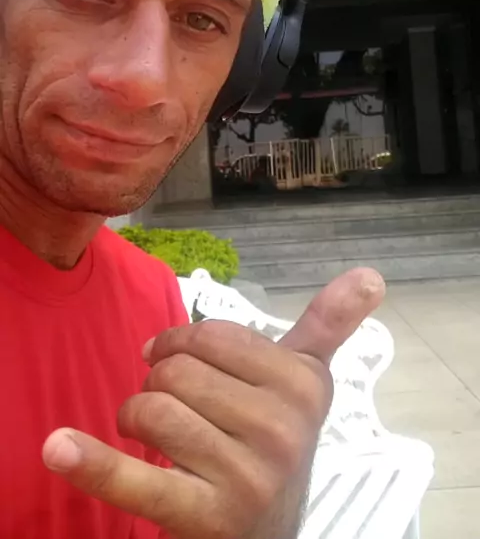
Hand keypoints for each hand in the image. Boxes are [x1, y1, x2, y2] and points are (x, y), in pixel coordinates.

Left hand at [43, 268, 384, 538]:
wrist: (266, 536)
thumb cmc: (273, 444)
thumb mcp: (305, 385)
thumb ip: (328, 327)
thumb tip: (371, 274)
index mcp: (304, 385)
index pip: (209, 336)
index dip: (178, 343)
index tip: (173, 358)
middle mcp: (286, 429)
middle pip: (177, 371)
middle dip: (158, 384)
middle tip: (170, 407)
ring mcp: (250, 476)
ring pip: (153, 411)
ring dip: (134, 419)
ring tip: (150, 436)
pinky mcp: (208, 519)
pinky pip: (138, 479)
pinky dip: (94, 464)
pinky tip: (59, 449)